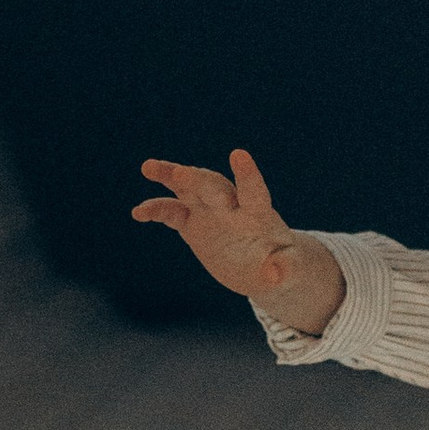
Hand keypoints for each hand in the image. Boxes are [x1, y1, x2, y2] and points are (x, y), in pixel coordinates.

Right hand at [132, 149, 340, 335]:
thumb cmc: (283, 265)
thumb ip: (285, 268)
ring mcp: (210, 211)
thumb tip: (276, 274)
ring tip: (147, 167)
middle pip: (213, 186)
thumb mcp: (290, 269)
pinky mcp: (193, 223)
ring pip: (188, 187)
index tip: (239, 155)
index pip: (253, 189)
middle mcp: (231, 205)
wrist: (263, 266)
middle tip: (180, 175)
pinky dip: (156, 210)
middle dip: (197, 180)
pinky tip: (138, 213)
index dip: (246, 174)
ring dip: (169, 175)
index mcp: (258, 212)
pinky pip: (172, 212)